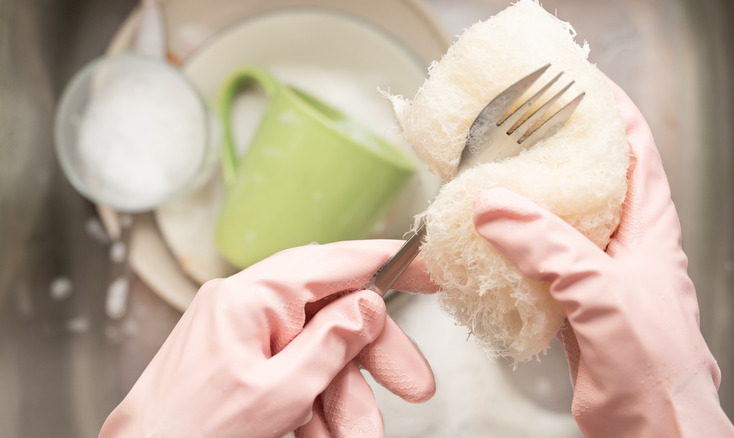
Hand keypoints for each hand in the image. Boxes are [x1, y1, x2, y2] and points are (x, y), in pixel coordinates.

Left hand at [99, 240, 436, 437]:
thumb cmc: (192, 431)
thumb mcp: (280, 391)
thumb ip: (332, 342)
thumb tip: (371, 303)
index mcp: (252, 296)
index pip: (335, 262)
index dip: (388, 262)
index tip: (428, 266)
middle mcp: (247, 304)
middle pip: (333, 315)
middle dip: (372, 358)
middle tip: (415, 385)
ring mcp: (242, 332)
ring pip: (317, 353)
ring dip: (344, 398)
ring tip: (357, 437)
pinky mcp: (240, 359)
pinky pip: (292, 372)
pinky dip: (315, 405)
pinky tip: (324, 435)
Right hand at [471, 80, 733, 436]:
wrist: (650, 429)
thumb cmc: (656, 365)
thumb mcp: (602, 291)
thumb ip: (548, 246)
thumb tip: (494, 206)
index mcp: (649, 226)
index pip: (633, 148)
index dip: (606, 111)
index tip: (571, 85)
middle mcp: (622, 244)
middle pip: (584, 180)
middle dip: (548, 154)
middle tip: (508, 134)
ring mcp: (594, 274)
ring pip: (551, 224)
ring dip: (517, 208)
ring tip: (480, 186)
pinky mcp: (568, 304)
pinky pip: (530, 267)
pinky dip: (502, 257)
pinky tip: (475, 253)